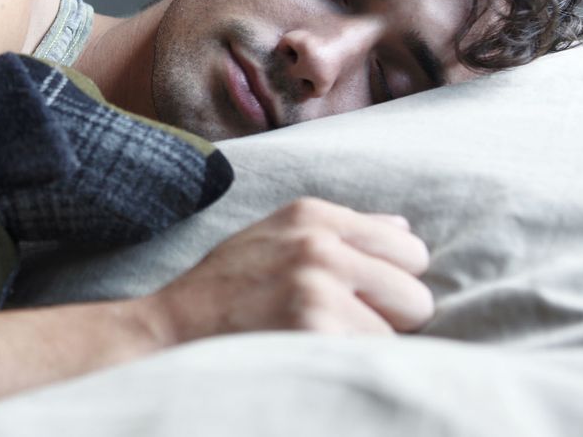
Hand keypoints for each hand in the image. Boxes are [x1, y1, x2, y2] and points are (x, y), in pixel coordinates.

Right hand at [141, 197, 432, 342]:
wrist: (168, 331)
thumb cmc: (223, 289)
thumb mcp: (272, 237)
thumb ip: (338, 230)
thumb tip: (405, 228)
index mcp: (311, 214)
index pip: (408, 248)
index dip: (390, 281)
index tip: (359, 297)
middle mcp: (317, 244)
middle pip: (414, 294)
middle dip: (389, 320)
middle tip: (341, 329)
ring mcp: (315, 287)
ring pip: (395, 336)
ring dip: (364, 349)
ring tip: (317, 345)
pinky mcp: (313, 331)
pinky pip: (370, 361)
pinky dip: (348, 368)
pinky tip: (311, 360)